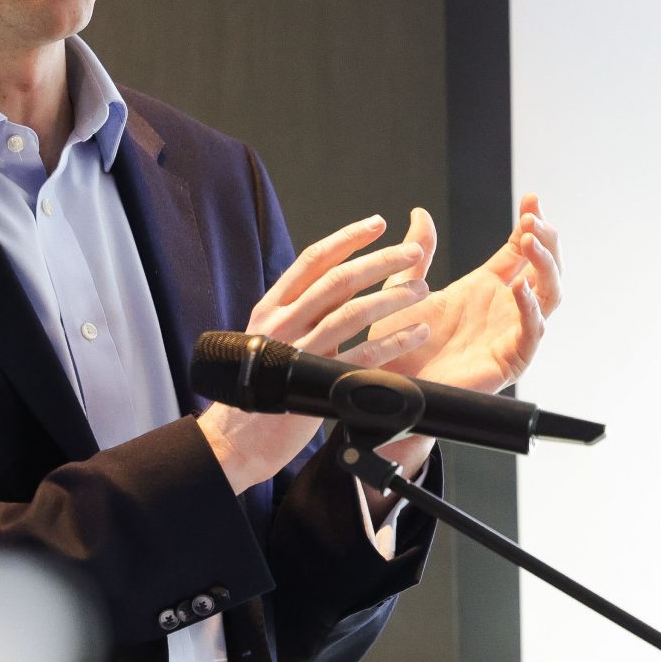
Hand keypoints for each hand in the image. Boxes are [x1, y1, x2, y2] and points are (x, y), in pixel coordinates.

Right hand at [197, 214, 431, 493]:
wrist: (238, 437)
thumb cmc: (258, 385)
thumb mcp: (268, 337)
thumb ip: (297, 309)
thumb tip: (331, 279)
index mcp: (272, 307)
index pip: (313, 259)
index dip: (347, 238)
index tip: (376, 224)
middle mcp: (283, 323)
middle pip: (337, 279)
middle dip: (380, 261)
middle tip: (412, 253)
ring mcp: (299, 351)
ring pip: (351, 312)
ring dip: (392, 297)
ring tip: (422, 290)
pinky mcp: (316, 382)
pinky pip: (362, 355)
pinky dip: (393, 340)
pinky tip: (415, 331)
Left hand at [365, 194, 563, 394]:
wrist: (391, 385)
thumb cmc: (398, 345)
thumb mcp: (403, 288)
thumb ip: (417, 252)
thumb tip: (419, 213)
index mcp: (485, 288)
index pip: (521, 250)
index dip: (531, 224)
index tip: (531, 200)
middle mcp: (504, 308)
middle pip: (545, 268)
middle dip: (546, 240)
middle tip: (533, 219)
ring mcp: (511, 332)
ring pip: (550, 295)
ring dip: (546, 266)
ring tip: (530, 241)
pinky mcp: (510, 359)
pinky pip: (533, 332)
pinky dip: (531, 309)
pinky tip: (519, 286)